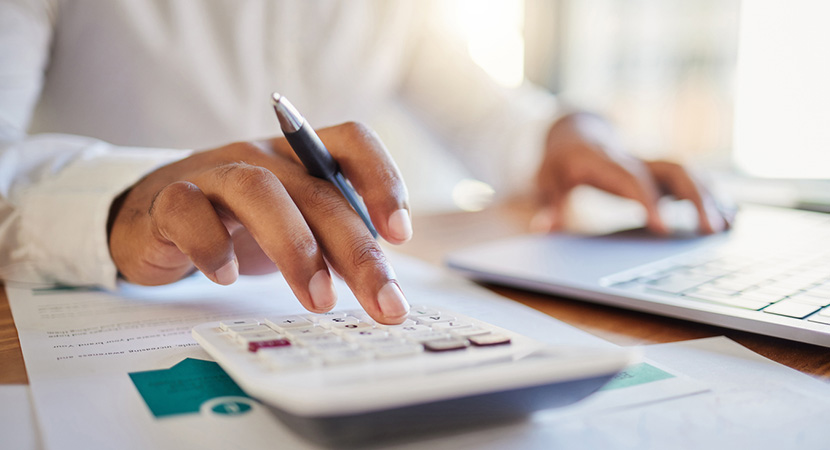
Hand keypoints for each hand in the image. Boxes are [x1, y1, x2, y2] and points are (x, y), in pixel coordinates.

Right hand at [108, 122, 412, 323]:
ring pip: (259, 192)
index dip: (382, 179)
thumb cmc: (237, 224)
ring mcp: (214, 172)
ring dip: (295, 248)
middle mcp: (263, 157)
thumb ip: (335, 243)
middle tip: (383, 302)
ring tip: (319, 300)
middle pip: (318, 191)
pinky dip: (212, 246)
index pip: (352, 141)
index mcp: (301, 157)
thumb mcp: (295, 226)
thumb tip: (384, 285)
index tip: (400, 234)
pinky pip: (188, 211)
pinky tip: (227, 277)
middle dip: (357, 251)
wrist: (152, 217)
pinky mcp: (168, 200)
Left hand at [535, 113, 731, 233]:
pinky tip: (732, 217)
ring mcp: (650, 161)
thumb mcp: (546, 179)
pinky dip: (712, 195)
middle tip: (711, 231)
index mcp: (606, 161)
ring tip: (729, 227)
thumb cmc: (559, 162)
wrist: (574, 133)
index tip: (664, 229)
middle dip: (695, 198)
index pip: (633, 179)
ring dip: (711, 197)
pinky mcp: (659, 170)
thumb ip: (549, 203)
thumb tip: (543, 228)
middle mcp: (635, 158)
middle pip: (673, 170)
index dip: (650, 201)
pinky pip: (691, 178)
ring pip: (688, 172)